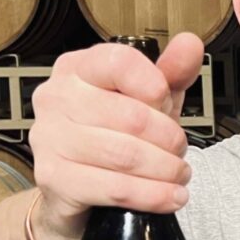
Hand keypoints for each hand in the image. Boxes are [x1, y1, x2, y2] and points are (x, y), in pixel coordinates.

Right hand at [28, 33, 204, 231]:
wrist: (77, 192)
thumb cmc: (114, 138)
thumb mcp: (147, 102)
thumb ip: (170, 74)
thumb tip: (190, 44)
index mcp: (76, 68)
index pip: (121, 62)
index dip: (156, 88)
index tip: (167, 106)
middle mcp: (55, 97)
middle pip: (132, 116)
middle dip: (170, 139)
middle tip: (180, 152)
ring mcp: (49, 139)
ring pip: (126, 156)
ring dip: (166, 170)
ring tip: (179, 174)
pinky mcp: (54, 179)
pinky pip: (116, 189)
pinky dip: (153, 195)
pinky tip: (171, 196)